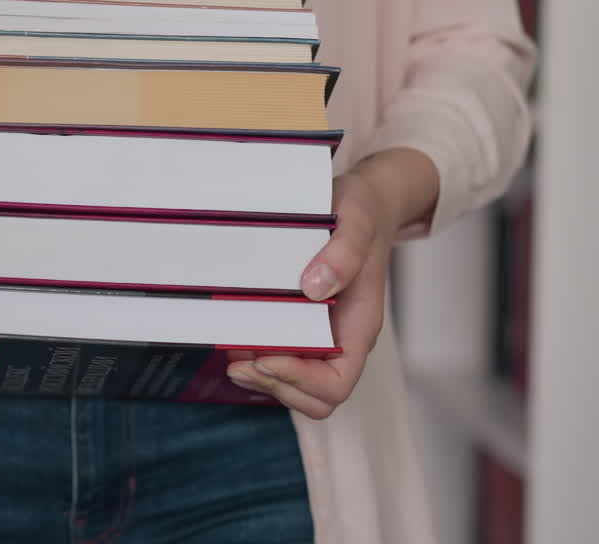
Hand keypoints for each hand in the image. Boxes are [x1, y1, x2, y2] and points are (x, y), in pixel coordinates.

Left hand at [226, 148, 437, 418]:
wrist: (366, 202)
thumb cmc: (364, 213)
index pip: (337, 381)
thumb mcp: (357, 220)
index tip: (266, 356)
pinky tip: (235, 340)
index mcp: (359, 324)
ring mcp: (323, 334)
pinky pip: (284, 359)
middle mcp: (342, 337)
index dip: (300, 379)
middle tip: (238, 361)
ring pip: (297, 385)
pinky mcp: (303, 324)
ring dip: (263, 378)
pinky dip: (258, 359)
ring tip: (232, 354)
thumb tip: (315, 288)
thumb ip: (344, 253)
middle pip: (316, 396)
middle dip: (276, 385)